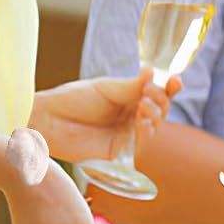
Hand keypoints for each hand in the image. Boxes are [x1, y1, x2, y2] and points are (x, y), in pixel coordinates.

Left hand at [30, 71, 181, 163]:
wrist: (49, 119)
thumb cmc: (73, 99)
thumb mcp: (107, 88)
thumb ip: (132, 85)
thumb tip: (154, 72)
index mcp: (131, 98)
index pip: (158, 94)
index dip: (170, 88)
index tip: (175, 81)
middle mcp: (132, 117)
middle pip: (161, 110)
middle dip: (161, 100)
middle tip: (149, 93)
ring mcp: (127, 134)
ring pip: (155, 127)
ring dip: (155, 114)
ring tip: (142, 104)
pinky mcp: (120, 152)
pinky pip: (142, 144)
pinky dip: (147, 132)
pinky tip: (141, 120)